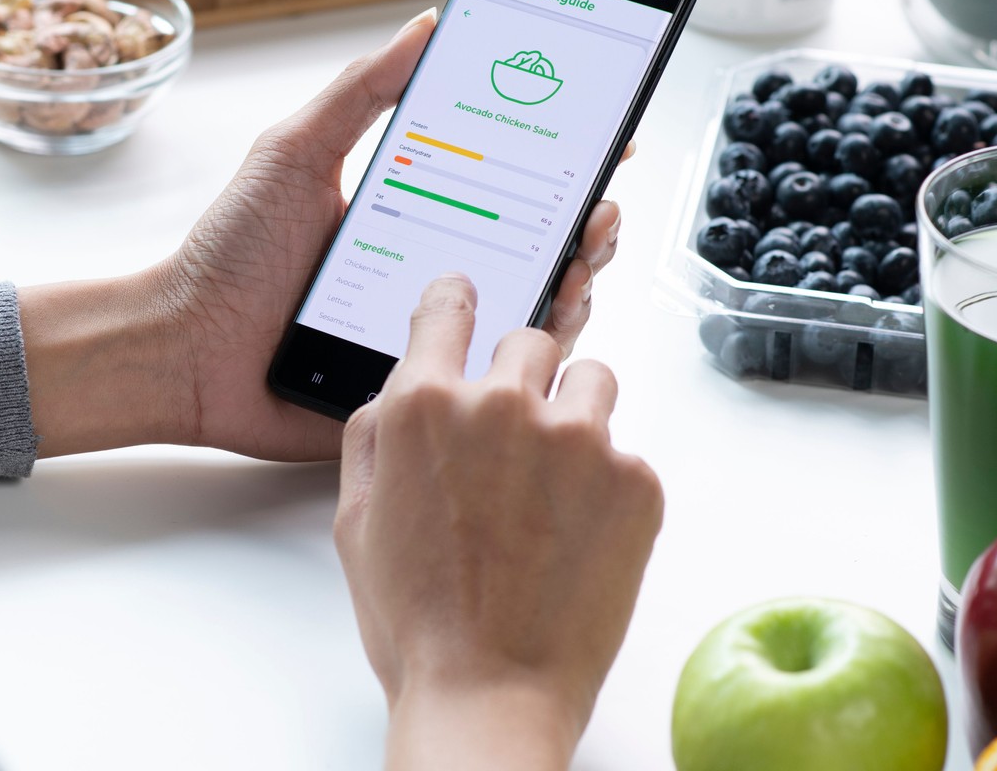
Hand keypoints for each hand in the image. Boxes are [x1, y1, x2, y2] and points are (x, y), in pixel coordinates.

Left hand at [17, 9, 627, 458]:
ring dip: (576, 279)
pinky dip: (535, 350)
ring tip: (581, 256)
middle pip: (542, 244)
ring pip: (536, 310)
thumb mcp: (297, 152)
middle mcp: (437, 269)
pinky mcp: (425, 388)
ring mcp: (437, 332)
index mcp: (417, 210)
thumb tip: (425, 24)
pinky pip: (495, 376)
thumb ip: (361, 91)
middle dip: (589, 219)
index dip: (567, 161)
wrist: (185, 350)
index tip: (611, 136)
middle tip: (600, 203)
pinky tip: (549, 319)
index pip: (513, 181)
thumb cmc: (229, 254)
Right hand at [335, 275, 663, 770]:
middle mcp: (504, 403)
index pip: (448, 304)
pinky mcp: (637, 480)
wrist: (490, 693)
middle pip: (529, 341)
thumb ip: (376, 435)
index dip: (457, 302)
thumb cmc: (418, 620)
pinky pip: (627, 452)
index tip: (467, 302)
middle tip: (513, 446)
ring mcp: (579, 438)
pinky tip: (578, 538)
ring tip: (554, 488)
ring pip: (592, 381)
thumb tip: (400, 388)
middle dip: (522, 380)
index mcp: (425, 404)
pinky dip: (608, 485)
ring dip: (575, 415)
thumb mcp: (359, 519)